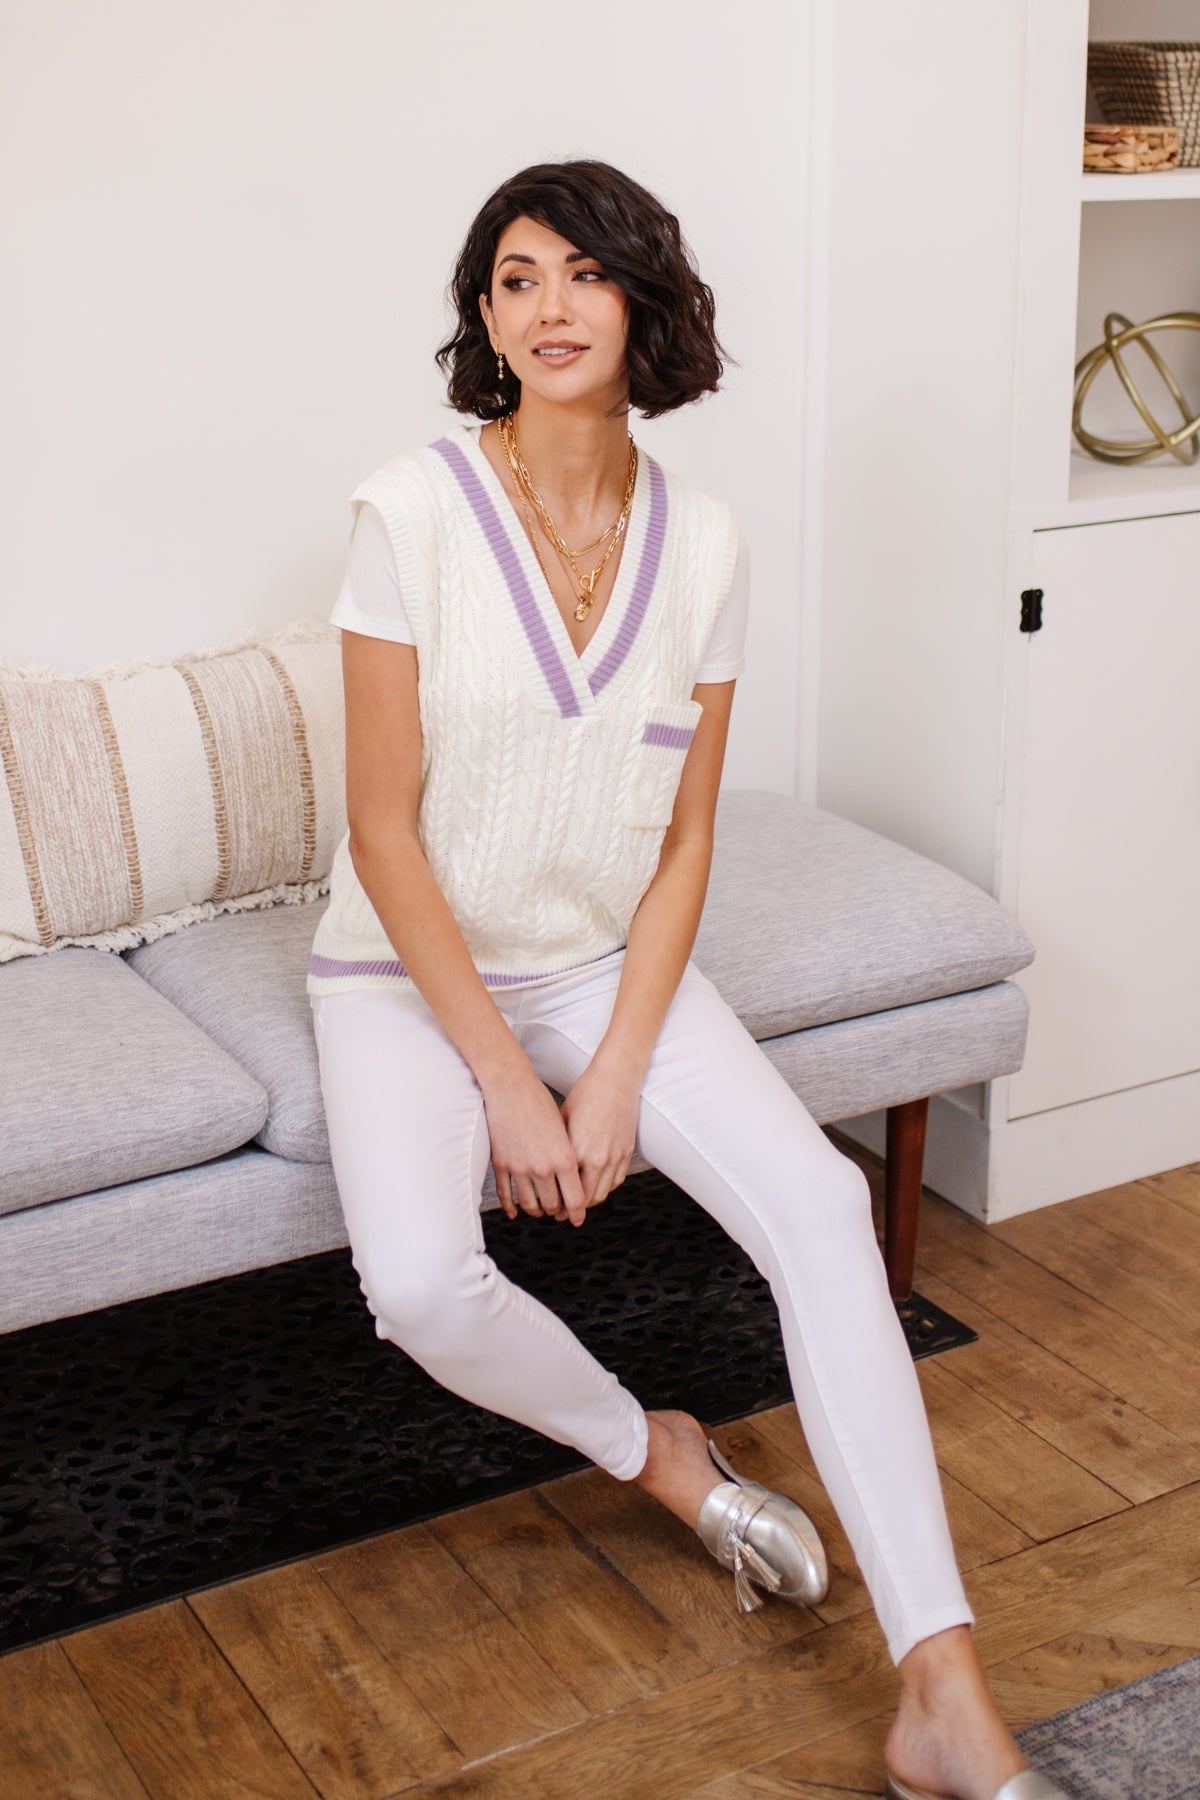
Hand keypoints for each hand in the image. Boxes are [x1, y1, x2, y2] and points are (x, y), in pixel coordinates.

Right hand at [482, 1064, 588, 1227]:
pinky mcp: (501, 1164)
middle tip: (558, 1212)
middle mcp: (544, 1167)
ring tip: (539, 1209)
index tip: (577, 1218)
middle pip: (553, 1205)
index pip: (575, 1199)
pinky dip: (511, 1206)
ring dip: (535, 1210)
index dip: (577, 1213)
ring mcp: (520, 1168)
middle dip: (556, 1211)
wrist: (510, 1087)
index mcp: (565, 1158)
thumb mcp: (565, 1129)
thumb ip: (569, 1156)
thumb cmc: (540, 1102)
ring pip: (529, 1204)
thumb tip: (573, 1178)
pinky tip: (514, 1211)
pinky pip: (506, 1195)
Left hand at [556, 1053, 639, 1216]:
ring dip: (589, 1203)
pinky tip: (596, 1187)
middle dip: (571, 1211)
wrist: (615, 1079)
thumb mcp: (561, 1120)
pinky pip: (616, 1181)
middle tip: (561, 1214)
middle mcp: (596, 1159)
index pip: (564, 1190)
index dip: (556, 1204)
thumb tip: (546, 1168)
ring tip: (578, 1205)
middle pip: (583, 1200)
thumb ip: (556, 1148)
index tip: (549, 1208)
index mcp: (575, 1152)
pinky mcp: (627, 1152)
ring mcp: (614, 1157)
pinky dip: (605, 1189)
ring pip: (602, 1194)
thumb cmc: (585, 1094)